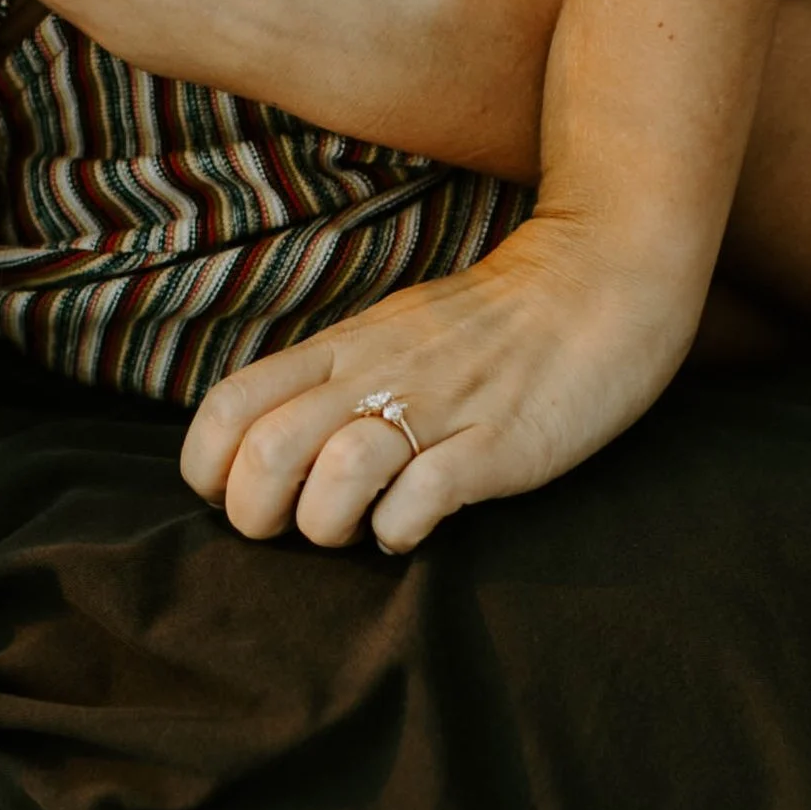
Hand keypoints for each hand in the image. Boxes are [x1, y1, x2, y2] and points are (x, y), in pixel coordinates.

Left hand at [179, 212, 705, 552]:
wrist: (602, 278)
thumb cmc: (494, 320)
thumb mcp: (390, 332)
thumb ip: (332, 380)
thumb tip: (275, 447)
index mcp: (342, 348)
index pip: (230, 405)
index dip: (208, 467)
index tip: (235, 495)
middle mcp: (375, 375)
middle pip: (266, 452)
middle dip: (257, 515)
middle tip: (291, 530)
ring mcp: (438, 408)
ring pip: (334, 476)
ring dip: (328, 525)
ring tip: (356, 529)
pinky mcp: (497, 443)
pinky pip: (420, 500)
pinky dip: (400, 531)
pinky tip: (413, 528)